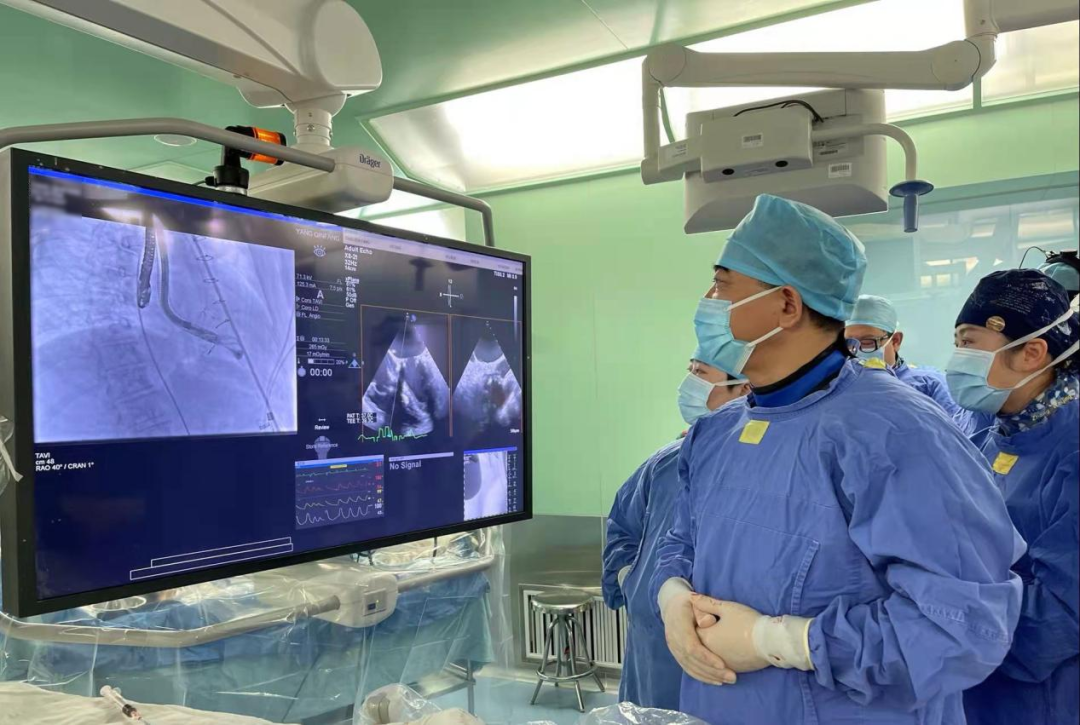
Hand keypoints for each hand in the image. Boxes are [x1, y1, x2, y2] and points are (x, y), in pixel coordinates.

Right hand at [662, 588, 737, 685]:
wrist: (672, 606)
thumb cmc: (690, 603)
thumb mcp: (696, 600)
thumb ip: (703, 609)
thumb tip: (709, 622)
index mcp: (678, 625)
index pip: (691, 646)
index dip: (706, 657)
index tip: (723, 665)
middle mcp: (673, 639)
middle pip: (692, 660)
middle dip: (712, 671)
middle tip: (732, 677)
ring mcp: (673, 648)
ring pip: (690, 667)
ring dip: (709, 676)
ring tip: (728, 680)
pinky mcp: (677, 654)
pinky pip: (688, 669)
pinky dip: (702, 676)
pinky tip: (716, 681)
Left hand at [692, 595, 814, 672]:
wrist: (770, 642)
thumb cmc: (748, 622)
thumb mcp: (727, 608)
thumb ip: (707, 603)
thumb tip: (691, 597)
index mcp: (705, 637)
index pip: (691, 631)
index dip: (695, 623)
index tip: (699, 617)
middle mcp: (710, 654)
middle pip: (698, 646)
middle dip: (699, 638)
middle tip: (705, 629)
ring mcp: (722, 664)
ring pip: (708, 659)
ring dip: (708, 653)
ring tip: (716, 641)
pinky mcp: (733, 669)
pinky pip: (720, 667)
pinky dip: (719, 662)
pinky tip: (724, 654)